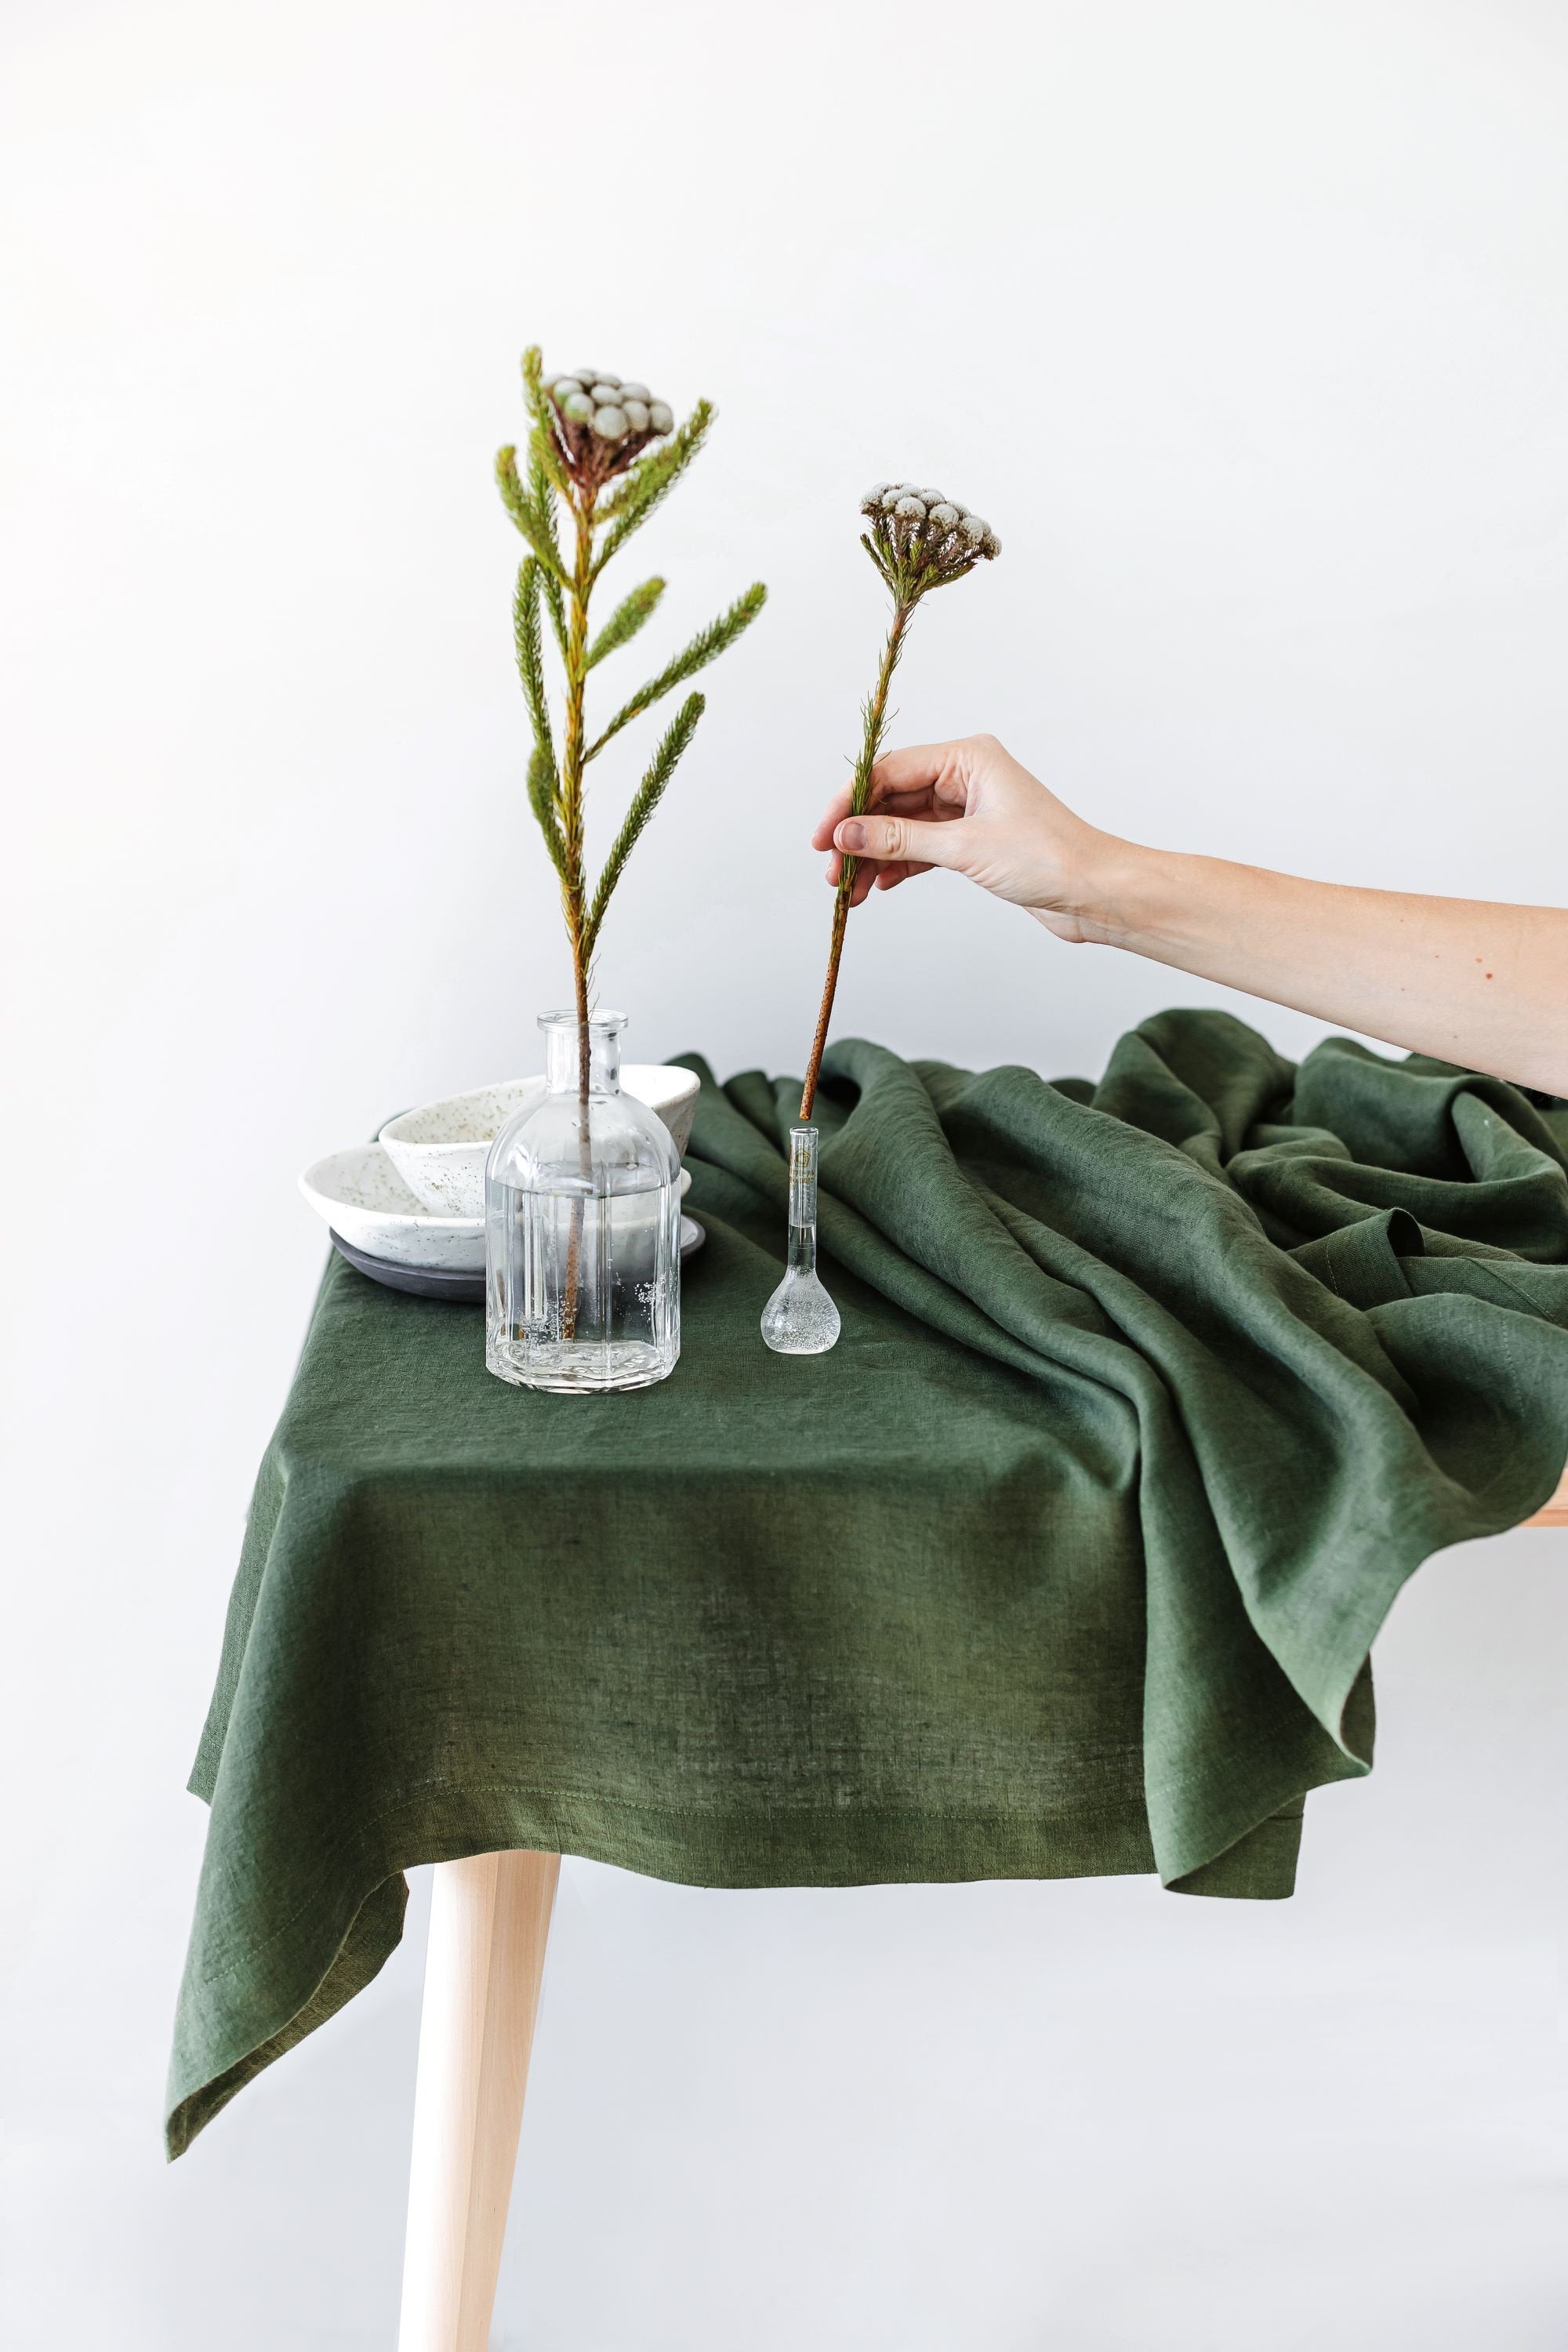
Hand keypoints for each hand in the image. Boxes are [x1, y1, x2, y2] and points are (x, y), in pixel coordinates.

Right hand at [811, 733, 1120, 942]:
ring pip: (903, 827)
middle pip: (891, 799)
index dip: (850, 803)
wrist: (1094, 893)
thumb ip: (900, 840)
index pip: (889, 771)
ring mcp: (968, 808)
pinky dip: (899, 866)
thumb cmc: (1049, 858)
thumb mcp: (964, 848)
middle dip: (859, 836)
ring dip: (875, 857)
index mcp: (968, 757)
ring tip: (851, 891)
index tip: (824, 836)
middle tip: (832, 871)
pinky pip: (921, 847)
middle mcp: (966, 775)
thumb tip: (846, 834)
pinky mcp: (974, 840)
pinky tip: (880, 887)